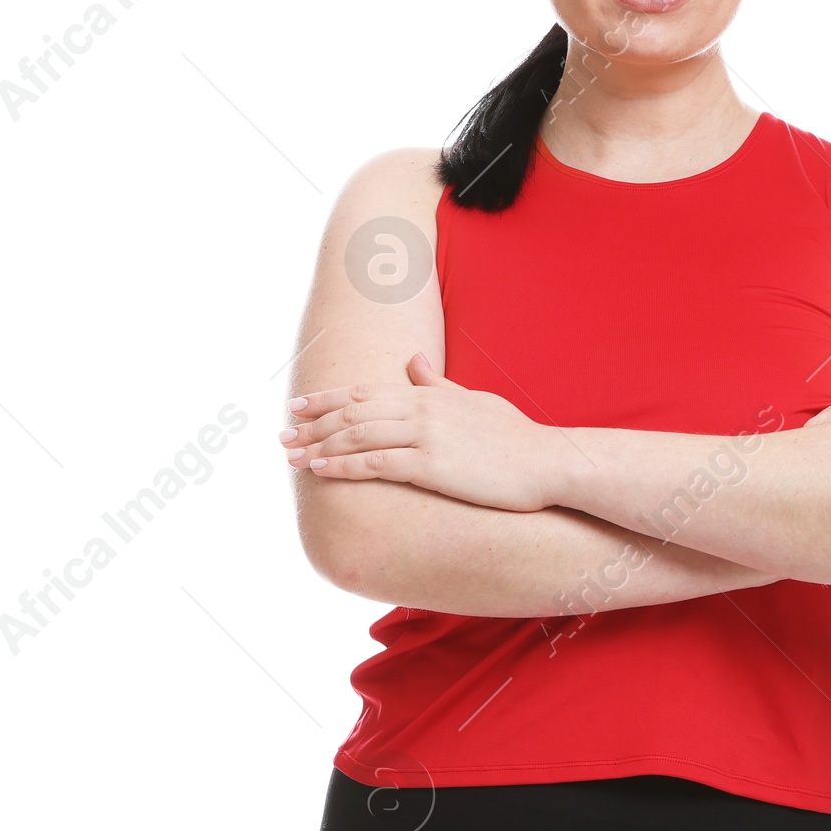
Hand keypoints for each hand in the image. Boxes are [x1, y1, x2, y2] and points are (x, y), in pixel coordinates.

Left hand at [281, 354, 557, 510]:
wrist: (549, 462)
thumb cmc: (516, 438)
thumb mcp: (476, 401)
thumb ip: (439, 384)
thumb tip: (414, 361)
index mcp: (430, 395)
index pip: (367, 392)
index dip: (329, 399)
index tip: (300, 406)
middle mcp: (422, 409)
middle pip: (353, 411)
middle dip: (313, 422)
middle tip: (281, 433)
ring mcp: (426, 436)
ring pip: (357, 434)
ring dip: (318, 444)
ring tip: (290, 455)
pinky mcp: (432, 464)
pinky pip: (376, 462)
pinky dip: (343, 464)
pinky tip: (321, 469)